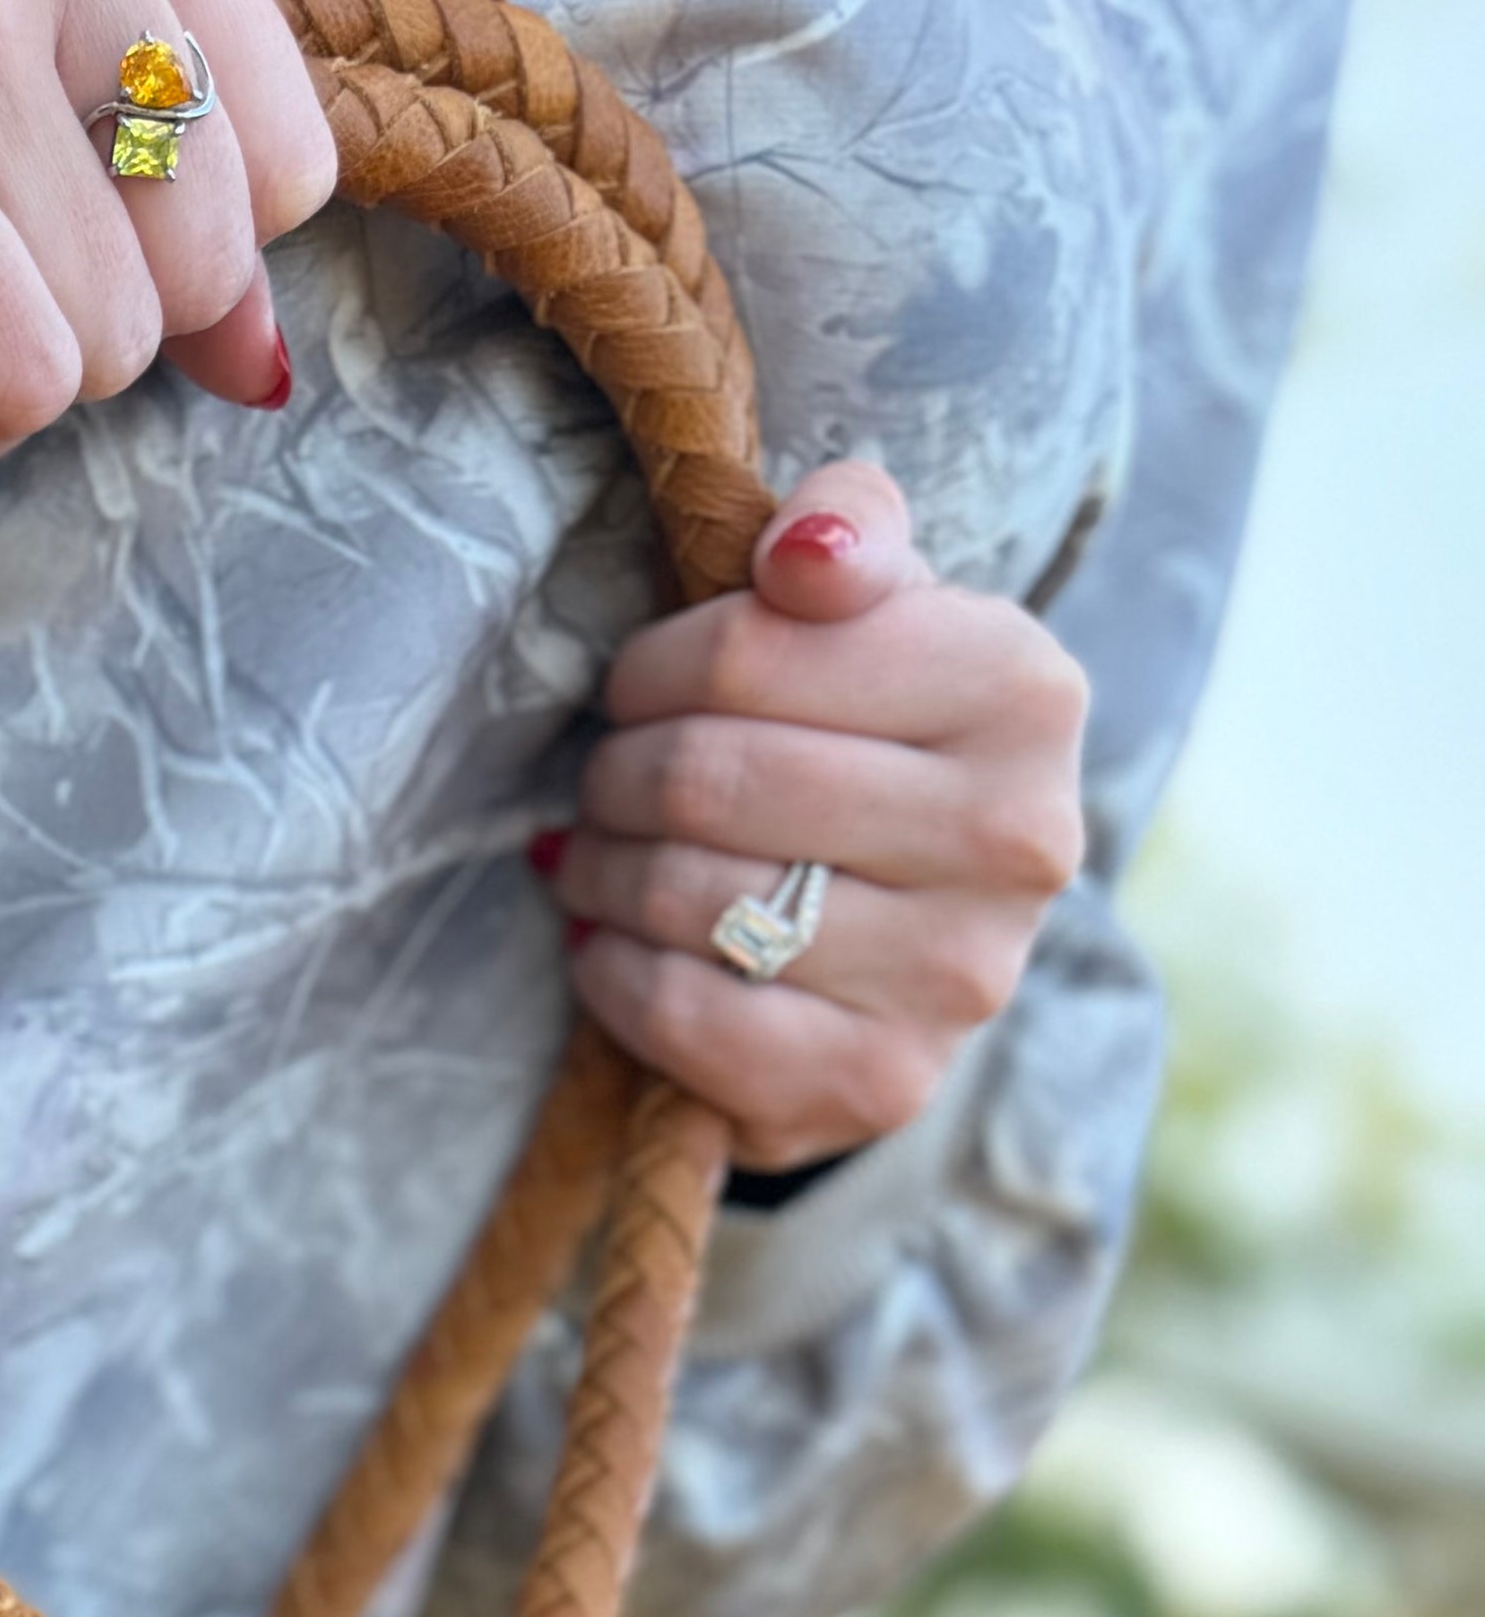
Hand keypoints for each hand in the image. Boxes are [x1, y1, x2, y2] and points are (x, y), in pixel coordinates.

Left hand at [544, 464, 1090, 1173]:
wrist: (928, 941)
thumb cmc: (881, 748)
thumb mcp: (883, 614)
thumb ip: (846, 535)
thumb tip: (800, 545)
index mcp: (1023, 692)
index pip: (756, 648)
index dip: (656, 665)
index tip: (636, 686)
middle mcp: (1015, 837)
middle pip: (711, 776)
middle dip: (620, 774)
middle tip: (603, 779)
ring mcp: (955, 976)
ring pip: (689, 896)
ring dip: (603, 872)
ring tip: (593, 857)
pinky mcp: (881, 1081)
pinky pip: (683, 1013)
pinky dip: (612, 974)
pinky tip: (609, 946)